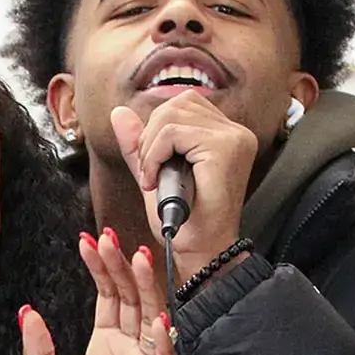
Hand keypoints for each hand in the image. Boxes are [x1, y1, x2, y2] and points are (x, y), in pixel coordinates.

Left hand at [20, 230, 176, 354]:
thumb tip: (27, 313)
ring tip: (139, 258)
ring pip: (150, 317)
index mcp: (104, 344)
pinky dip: (161, 339)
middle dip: (120, 266)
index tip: (87, 240)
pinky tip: (157, 319)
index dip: (99, 267)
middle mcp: (128, 349)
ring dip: (146, 288)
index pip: (106, 295)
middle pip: (129, 297)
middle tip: (110, 238)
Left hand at [110, 95, 255, 266]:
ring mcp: (233, 138)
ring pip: (172, 115)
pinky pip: (173, 133)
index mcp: (227, 134)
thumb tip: (119, 112)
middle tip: (149, 173)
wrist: (201, 251)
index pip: (185, 103)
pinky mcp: (224, 148)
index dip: (158, 129)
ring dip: (150, 148)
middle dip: (150, 136)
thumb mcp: (156, 174)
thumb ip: (140, 144)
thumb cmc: (185, 222)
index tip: (152, 166)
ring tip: (153, 178)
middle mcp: (236, 132)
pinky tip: (155, 181)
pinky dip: (153, 155)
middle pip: (178, 103)